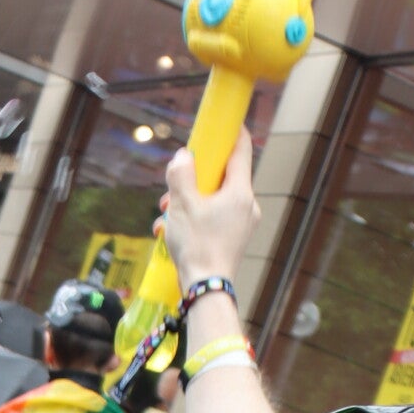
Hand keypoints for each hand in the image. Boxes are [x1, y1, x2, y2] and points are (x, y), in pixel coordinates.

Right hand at [160, 135, 259, 292]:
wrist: (206, 290)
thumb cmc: (197, 246)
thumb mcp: (182, 203)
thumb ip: (181, 173)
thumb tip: (184, 156)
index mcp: (240, 192)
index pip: (241, 149)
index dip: (232, 131)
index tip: (222, 122)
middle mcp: (247, 206)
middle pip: (221, 177)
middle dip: (194, 178)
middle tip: (173, 187)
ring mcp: (242, 225)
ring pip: (214, 200)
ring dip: (187, 202)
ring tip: (166, 215)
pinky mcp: (234, 240)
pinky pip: (214, 219)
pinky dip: (194, 219)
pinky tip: (171, 231)